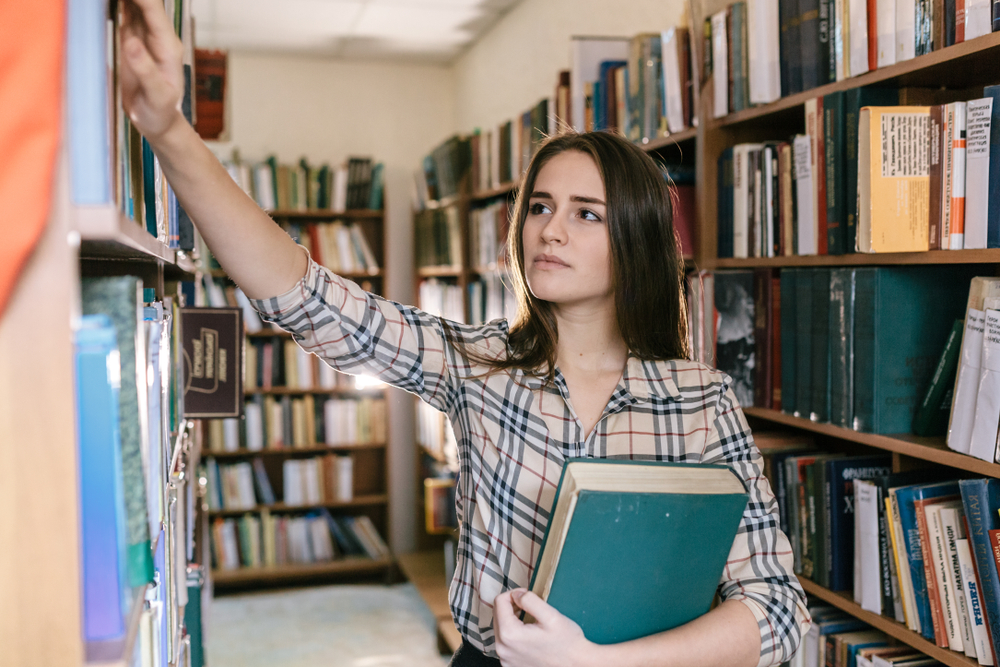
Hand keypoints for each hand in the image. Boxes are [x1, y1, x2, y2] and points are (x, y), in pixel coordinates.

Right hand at [120, 0, 185, 141]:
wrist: (157, 122)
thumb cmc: (161, 113)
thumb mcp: (157, 96)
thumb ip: (146, 70)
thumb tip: (131, 43)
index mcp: (168, 45)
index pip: (153, 9)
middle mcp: (158, 36)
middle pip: (144, 2)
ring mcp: (145, 36)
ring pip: (134, 4)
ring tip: (99, 0)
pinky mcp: (132, 39)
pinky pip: (125, 12)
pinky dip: (116, 2)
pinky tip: (106, 2)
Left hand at [493, 588, 597, 666]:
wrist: (576, 665)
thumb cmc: (566, 642)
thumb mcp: (551, 615)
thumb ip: (529, 600)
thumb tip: (516, 594)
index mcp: (509, 634)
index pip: (499, 602)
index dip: (513, 593)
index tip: (527, 595)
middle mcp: (503, 649)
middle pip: (497, 615)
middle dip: (511, 607)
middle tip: (529, 607)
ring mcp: (505, 659)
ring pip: (500, 629)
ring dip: (511, 621)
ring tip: (530, 621)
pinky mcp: (510, 665)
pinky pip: (505, 644)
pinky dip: (513, 636)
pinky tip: (529, 636)